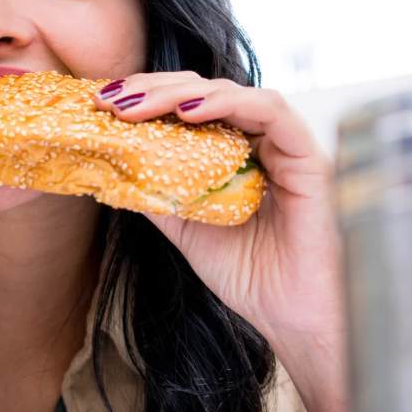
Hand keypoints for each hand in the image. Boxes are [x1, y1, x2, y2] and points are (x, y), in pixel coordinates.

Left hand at [95, 71, 346, 411]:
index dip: (146, 98)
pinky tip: (190, 111)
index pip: (188, 107)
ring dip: (180, 93)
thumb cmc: (252, 278)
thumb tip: (108, 170)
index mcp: (233, 154)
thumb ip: (157, 195)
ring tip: (137, 104)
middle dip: (152, 90)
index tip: (103, 103)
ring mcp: (285, 146)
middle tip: (110, 99)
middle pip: (205, 93)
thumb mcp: (186, 228)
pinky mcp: (308, 156)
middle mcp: (261, 142)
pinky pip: (271, 113)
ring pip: (233, 93)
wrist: (296, 321)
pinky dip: (230, 103)